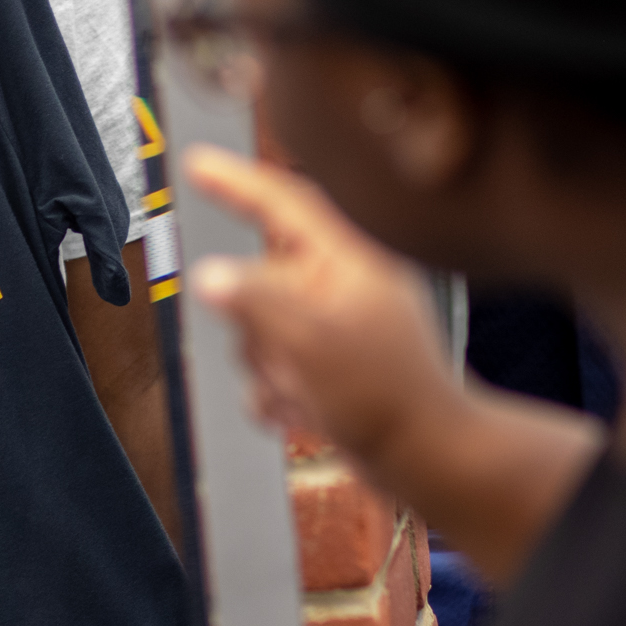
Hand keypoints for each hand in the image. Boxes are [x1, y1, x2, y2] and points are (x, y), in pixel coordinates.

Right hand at [183, 145, 601, 585]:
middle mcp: (341, 286)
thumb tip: (208, 274)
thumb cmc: (387, 398)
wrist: (428, 461)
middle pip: (259, 277)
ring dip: (267, 366)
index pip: (283, 203)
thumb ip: (254, 300)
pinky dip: (278, 393)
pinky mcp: (328, 366)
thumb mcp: (311, 339)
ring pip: (258, 330)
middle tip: (281, 354)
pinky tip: (304, 413)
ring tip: (304, 391)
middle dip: (254, 324)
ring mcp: (334, 327)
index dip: (235, 182)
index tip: (197, 164)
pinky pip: (271, 371)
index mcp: (349, 260)